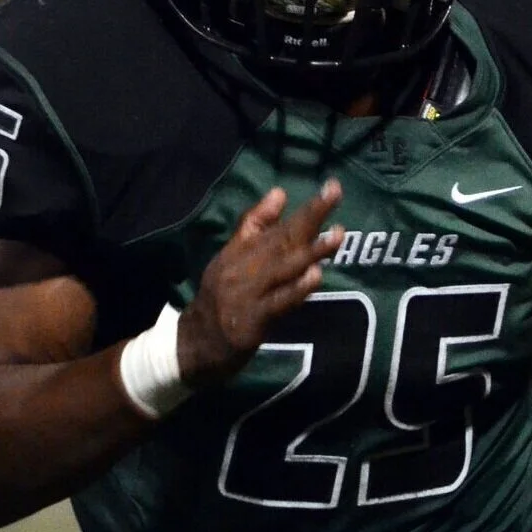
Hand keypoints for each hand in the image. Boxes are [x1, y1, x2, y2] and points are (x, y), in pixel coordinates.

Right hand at [178, 179, 344, 385]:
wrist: (193, 345)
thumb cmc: (219, 300)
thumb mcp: (229, 259)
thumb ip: (254, 227)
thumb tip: (280, 193)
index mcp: (237, 250)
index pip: (268, 221)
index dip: (300, 205)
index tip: (330, 186)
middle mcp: (241, 267)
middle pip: (280, 238)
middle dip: (311, 216)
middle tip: (335, 193)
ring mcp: (247, 293)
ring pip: (283, 268)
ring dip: (311, 251)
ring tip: (337, 235)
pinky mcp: (252, 319)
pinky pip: (278, 302)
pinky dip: (297, 288)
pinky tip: (315, 275)